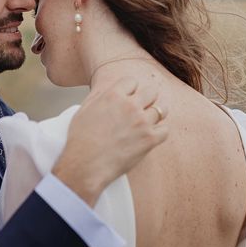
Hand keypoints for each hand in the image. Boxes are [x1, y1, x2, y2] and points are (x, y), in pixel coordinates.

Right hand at [53, 77, 167, 206]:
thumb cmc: (80, 139)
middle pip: (151, 91)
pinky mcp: (149, 139)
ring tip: (147, 122)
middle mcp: (129, 106)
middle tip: (142, 108)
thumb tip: (109, 90)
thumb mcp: (84, 109)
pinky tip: (150, 136)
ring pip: (161, 109)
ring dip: (155, 115)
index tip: (129, 98)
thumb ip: (100, 96)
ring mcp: (142, 122)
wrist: (85, 164)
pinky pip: (165, 130)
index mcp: (112, 95)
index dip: (130, 90)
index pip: (132, 82)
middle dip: (146, 99)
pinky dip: (159, 133)